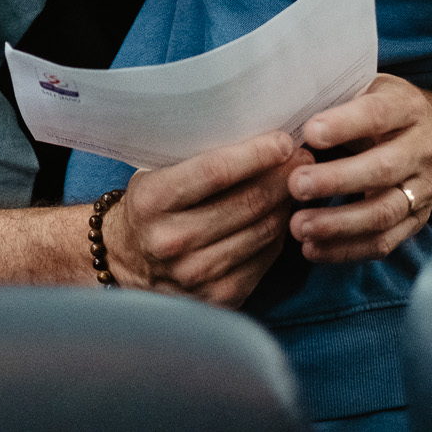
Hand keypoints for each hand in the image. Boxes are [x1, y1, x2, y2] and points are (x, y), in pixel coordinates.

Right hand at [101, 131, 308, 308]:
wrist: (127, 262)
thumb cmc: (150, 206)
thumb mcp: (155, 173)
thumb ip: (195, 158)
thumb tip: (256, 134)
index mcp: (152, 200)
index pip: (215, 172)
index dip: (256, 154)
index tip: (284, 141)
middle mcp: (172, 240)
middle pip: (247, 203)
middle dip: (283, 176)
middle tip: (304, 158)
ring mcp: (196, 273)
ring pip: (264, 231)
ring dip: (286, 204)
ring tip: (298, 184)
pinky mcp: (219, 297)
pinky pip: (265, 259)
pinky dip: (279, 233)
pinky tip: (282, 215)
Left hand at [287, 75, 431, 262]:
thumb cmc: (381, 108)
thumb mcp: (367, 88)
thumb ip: (335, 98)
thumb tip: (282, 111)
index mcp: (407, 108)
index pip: (378, 114)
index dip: (345, 124)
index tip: (310, 132)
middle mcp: (421, 150)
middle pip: (383, 169)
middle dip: (337, 180)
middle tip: (296, 185)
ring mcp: (423, 189)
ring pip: (384, 212)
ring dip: (338, 224)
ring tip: (298, 226)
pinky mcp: (416, 221)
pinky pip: (384, 242)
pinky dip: (346, 249)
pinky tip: (312, 249)